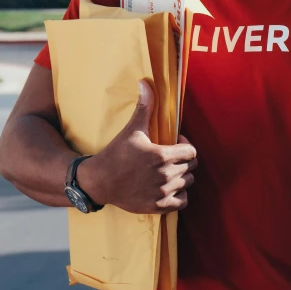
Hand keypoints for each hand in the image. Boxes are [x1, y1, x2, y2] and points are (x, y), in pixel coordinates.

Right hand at [79, 80, 196, 213]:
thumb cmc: (116, 154)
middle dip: (183, 160)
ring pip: (187, 183)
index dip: (185, 145)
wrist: (99, 181)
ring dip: (181, 176)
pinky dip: (179, 195)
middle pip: (190, 167)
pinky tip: (169, 187)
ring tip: (168, 170)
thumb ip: (144, 107)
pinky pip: (182, 201)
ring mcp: (163, 192)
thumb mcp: (132, 129)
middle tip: (171, 156)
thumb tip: (145, 83)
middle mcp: (166, 175)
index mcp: (163, 156)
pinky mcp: (158, 206)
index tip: (175, 143)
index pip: (192, 152)